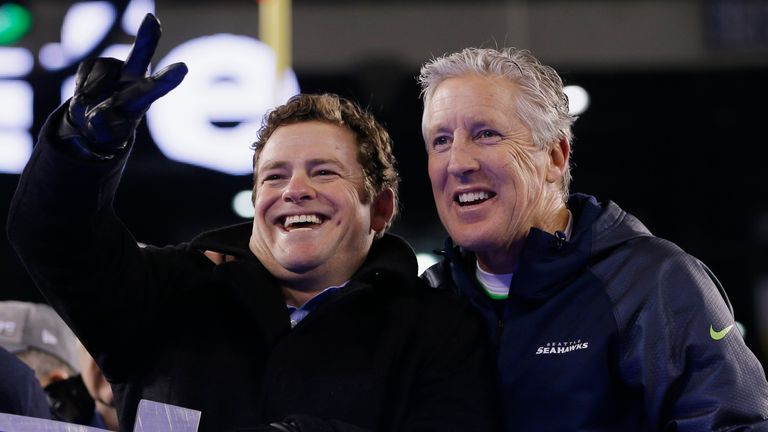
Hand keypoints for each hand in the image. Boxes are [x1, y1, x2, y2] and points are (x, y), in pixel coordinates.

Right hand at [64, 13, 186, 156]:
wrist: (94, 121)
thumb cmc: (110, 127)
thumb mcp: (111, 133)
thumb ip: (104, 126)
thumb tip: (96, 114)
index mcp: (145, 96)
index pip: (158, 87)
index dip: (168, 78)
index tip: (183, 68)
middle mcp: (135, 78)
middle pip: (140, 55)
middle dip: (146, 38)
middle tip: (152, 20)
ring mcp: (116, 68)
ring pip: (100, 74)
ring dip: (91, 93)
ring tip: (95, 105)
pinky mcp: (97, 62)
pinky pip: (85, 71)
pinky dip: (81, 87)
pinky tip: (89, 93)